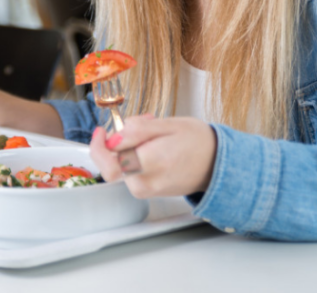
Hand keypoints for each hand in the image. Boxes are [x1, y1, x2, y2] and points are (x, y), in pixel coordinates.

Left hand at [89, 116, 216, 197]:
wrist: (217, 165)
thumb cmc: (197, 142)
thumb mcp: (168, 125)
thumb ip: (137, 130)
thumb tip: (113, 136)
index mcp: (151, 163)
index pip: (110, 162)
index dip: (99, 145)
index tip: (101, 130)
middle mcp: (146, 182)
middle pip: (112, 164)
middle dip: (119, 141)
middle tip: (138, 125)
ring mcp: (146, 190)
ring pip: (121, 167)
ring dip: (129, 147)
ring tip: (153, 133)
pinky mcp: (147, 192)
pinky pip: (131, 173)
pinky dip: (135, 157)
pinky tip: (153, 145)